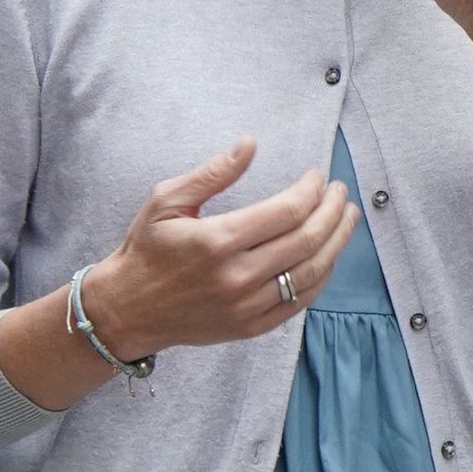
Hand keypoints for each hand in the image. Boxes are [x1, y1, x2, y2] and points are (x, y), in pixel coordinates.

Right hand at [92, 139, 357, 359]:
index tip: (318, 176)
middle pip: (307, 239)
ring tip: (347, 218)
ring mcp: (246, 306)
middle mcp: (236, 276)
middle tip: (341, 192)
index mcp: (217, 240)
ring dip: (337, 242)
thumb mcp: (166, 201)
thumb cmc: (145, 249)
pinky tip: (328, 255)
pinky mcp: (251, 327)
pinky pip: (300, 302)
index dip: (312, 190)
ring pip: (311, 272)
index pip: (287, 211)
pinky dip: (322, 276)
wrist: (126, 310)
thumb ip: (213, 173)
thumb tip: (250, 144)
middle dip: (333, 211)